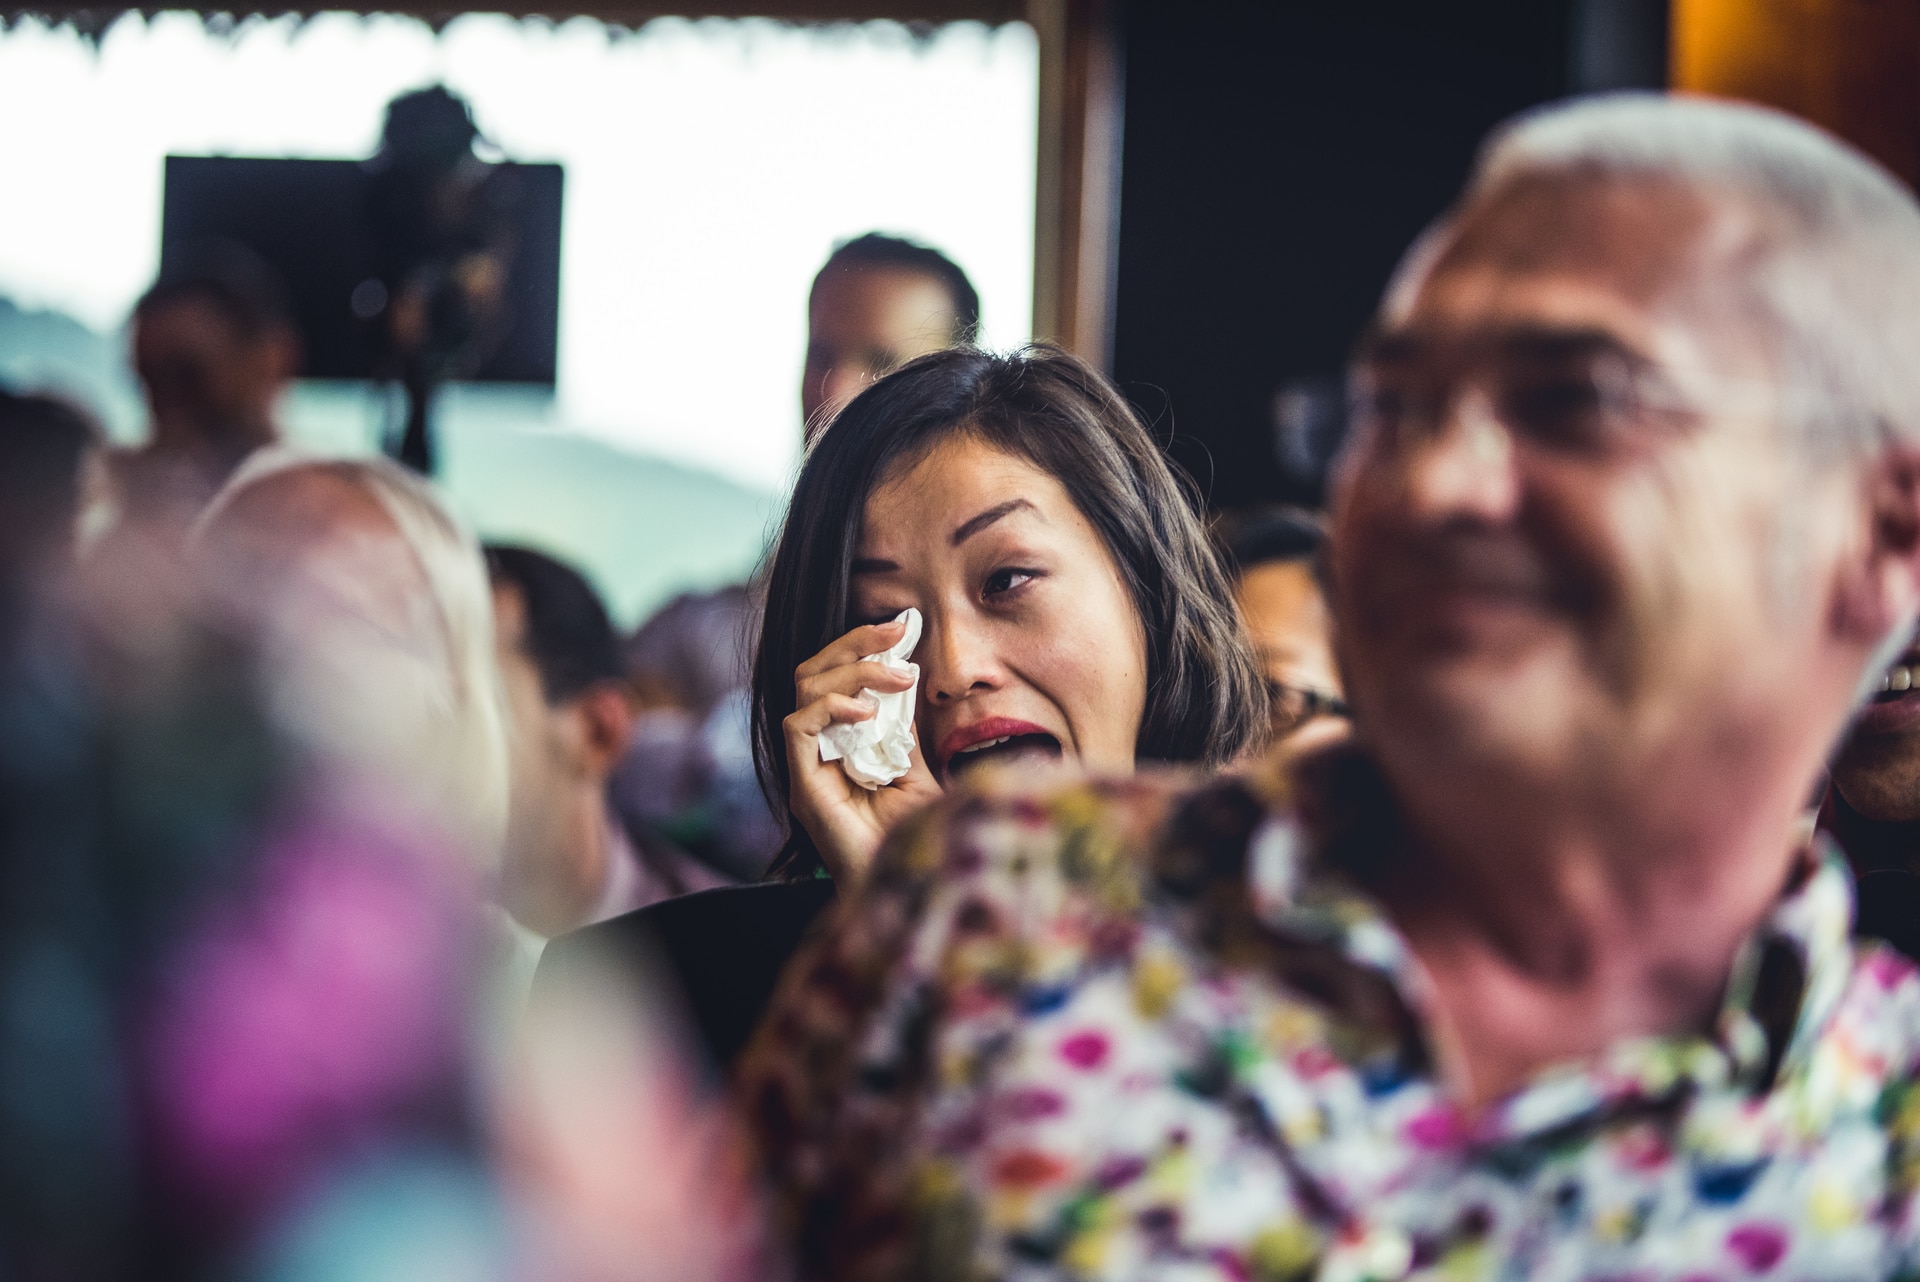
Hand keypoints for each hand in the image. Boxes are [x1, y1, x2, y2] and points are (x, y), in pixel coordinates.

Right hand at [783, 618, 940, 884]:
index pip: (834, 676)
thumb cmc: (910, 837)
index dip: (861, 646)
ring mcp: (806, 766)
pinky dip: (833, 707)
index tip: (903, 627)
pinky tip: (870, 712)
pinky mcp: (802, 784)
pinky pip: (798, 726)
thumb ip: (905, 730)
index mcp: (839, 741)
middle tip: (897, 633)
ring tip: (898, 677)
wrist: (906, 885)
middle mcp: (816, 749)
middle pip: (812, 671)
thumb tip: (909, 681)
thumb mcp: (915, 770)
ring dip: (854, 671)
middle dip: (854, 643)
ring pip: (805, 689)